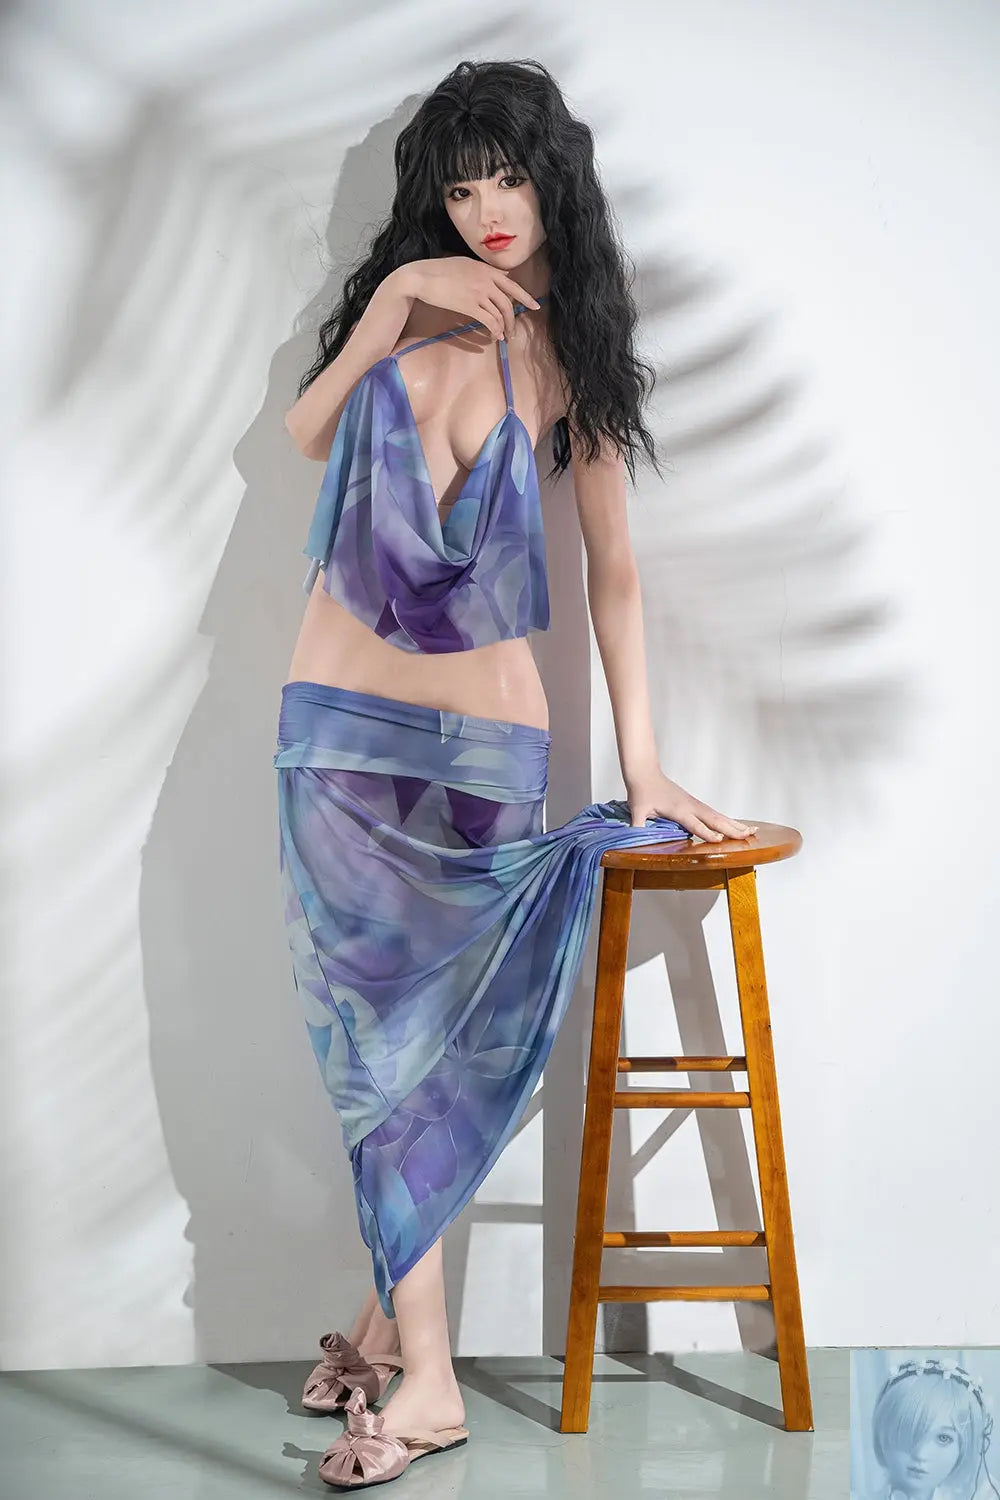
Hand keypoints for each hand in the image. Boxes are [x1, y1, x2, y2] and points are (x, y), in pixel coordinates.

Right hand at [398, 256, 539, 341]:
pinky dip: (495, 330)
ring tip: (505, 337)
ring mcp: (479, 293)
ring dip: (505, 327)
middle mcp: (486, 280)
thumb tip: (500, 276)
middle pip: (509, 302)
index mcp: (486, 269)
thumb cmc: (440, 270)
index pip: (512, 284)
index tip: (535, 306)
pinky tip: (495, 336)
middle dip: (514, 319)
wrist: (422, 277)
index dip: (525, 297)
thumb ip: (483, 271)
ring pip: (500, 313)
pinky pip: (489, 320)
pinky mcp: (469, 305)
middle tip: (515, 331)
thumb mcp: (465, 264)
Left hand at [624, 765, 757, 841]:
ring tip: (753, 830)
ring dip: (734, 824)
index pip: (695, 823)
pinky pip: (713, 813)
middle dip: (732, 828)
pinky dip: (726, 820)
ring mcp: (694, 803)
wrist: (644, 772)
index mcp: (677, 809)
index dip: (706, 832)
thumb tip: (632, 839)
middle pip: (714, 819)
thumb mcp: (636, 810)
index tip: (720, 840)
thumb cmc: (641, 791)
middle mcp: (690, 805)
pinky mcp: (694, 803)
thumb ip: (637, 826)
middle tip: (750, 835)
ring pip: (717, 815)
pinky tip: (735, 825)